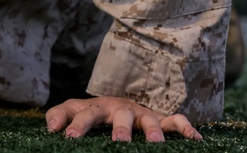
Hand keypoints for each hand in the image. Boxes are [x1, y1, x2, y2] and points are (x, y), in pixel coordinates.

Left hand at [45, 96, 201, 141]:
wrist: (114, 102)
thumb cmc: (91, 111)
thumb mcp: (73, 110)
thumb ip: (59, 116)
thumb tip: (50, 128)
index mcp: (98, 107)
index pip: (87, 114)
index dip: (78, 125)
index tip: (71, 137)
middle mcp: (122, 109)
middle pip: (122, 116)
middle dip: (121, 129)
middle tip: (120, 143)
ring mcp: (142, 113)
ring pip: (151, 119)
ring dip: (154, 130)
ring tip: (155, 142)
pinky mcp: (159, 119)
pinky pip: (176, 121)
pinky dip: (186, 128)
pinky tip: (196, 139)